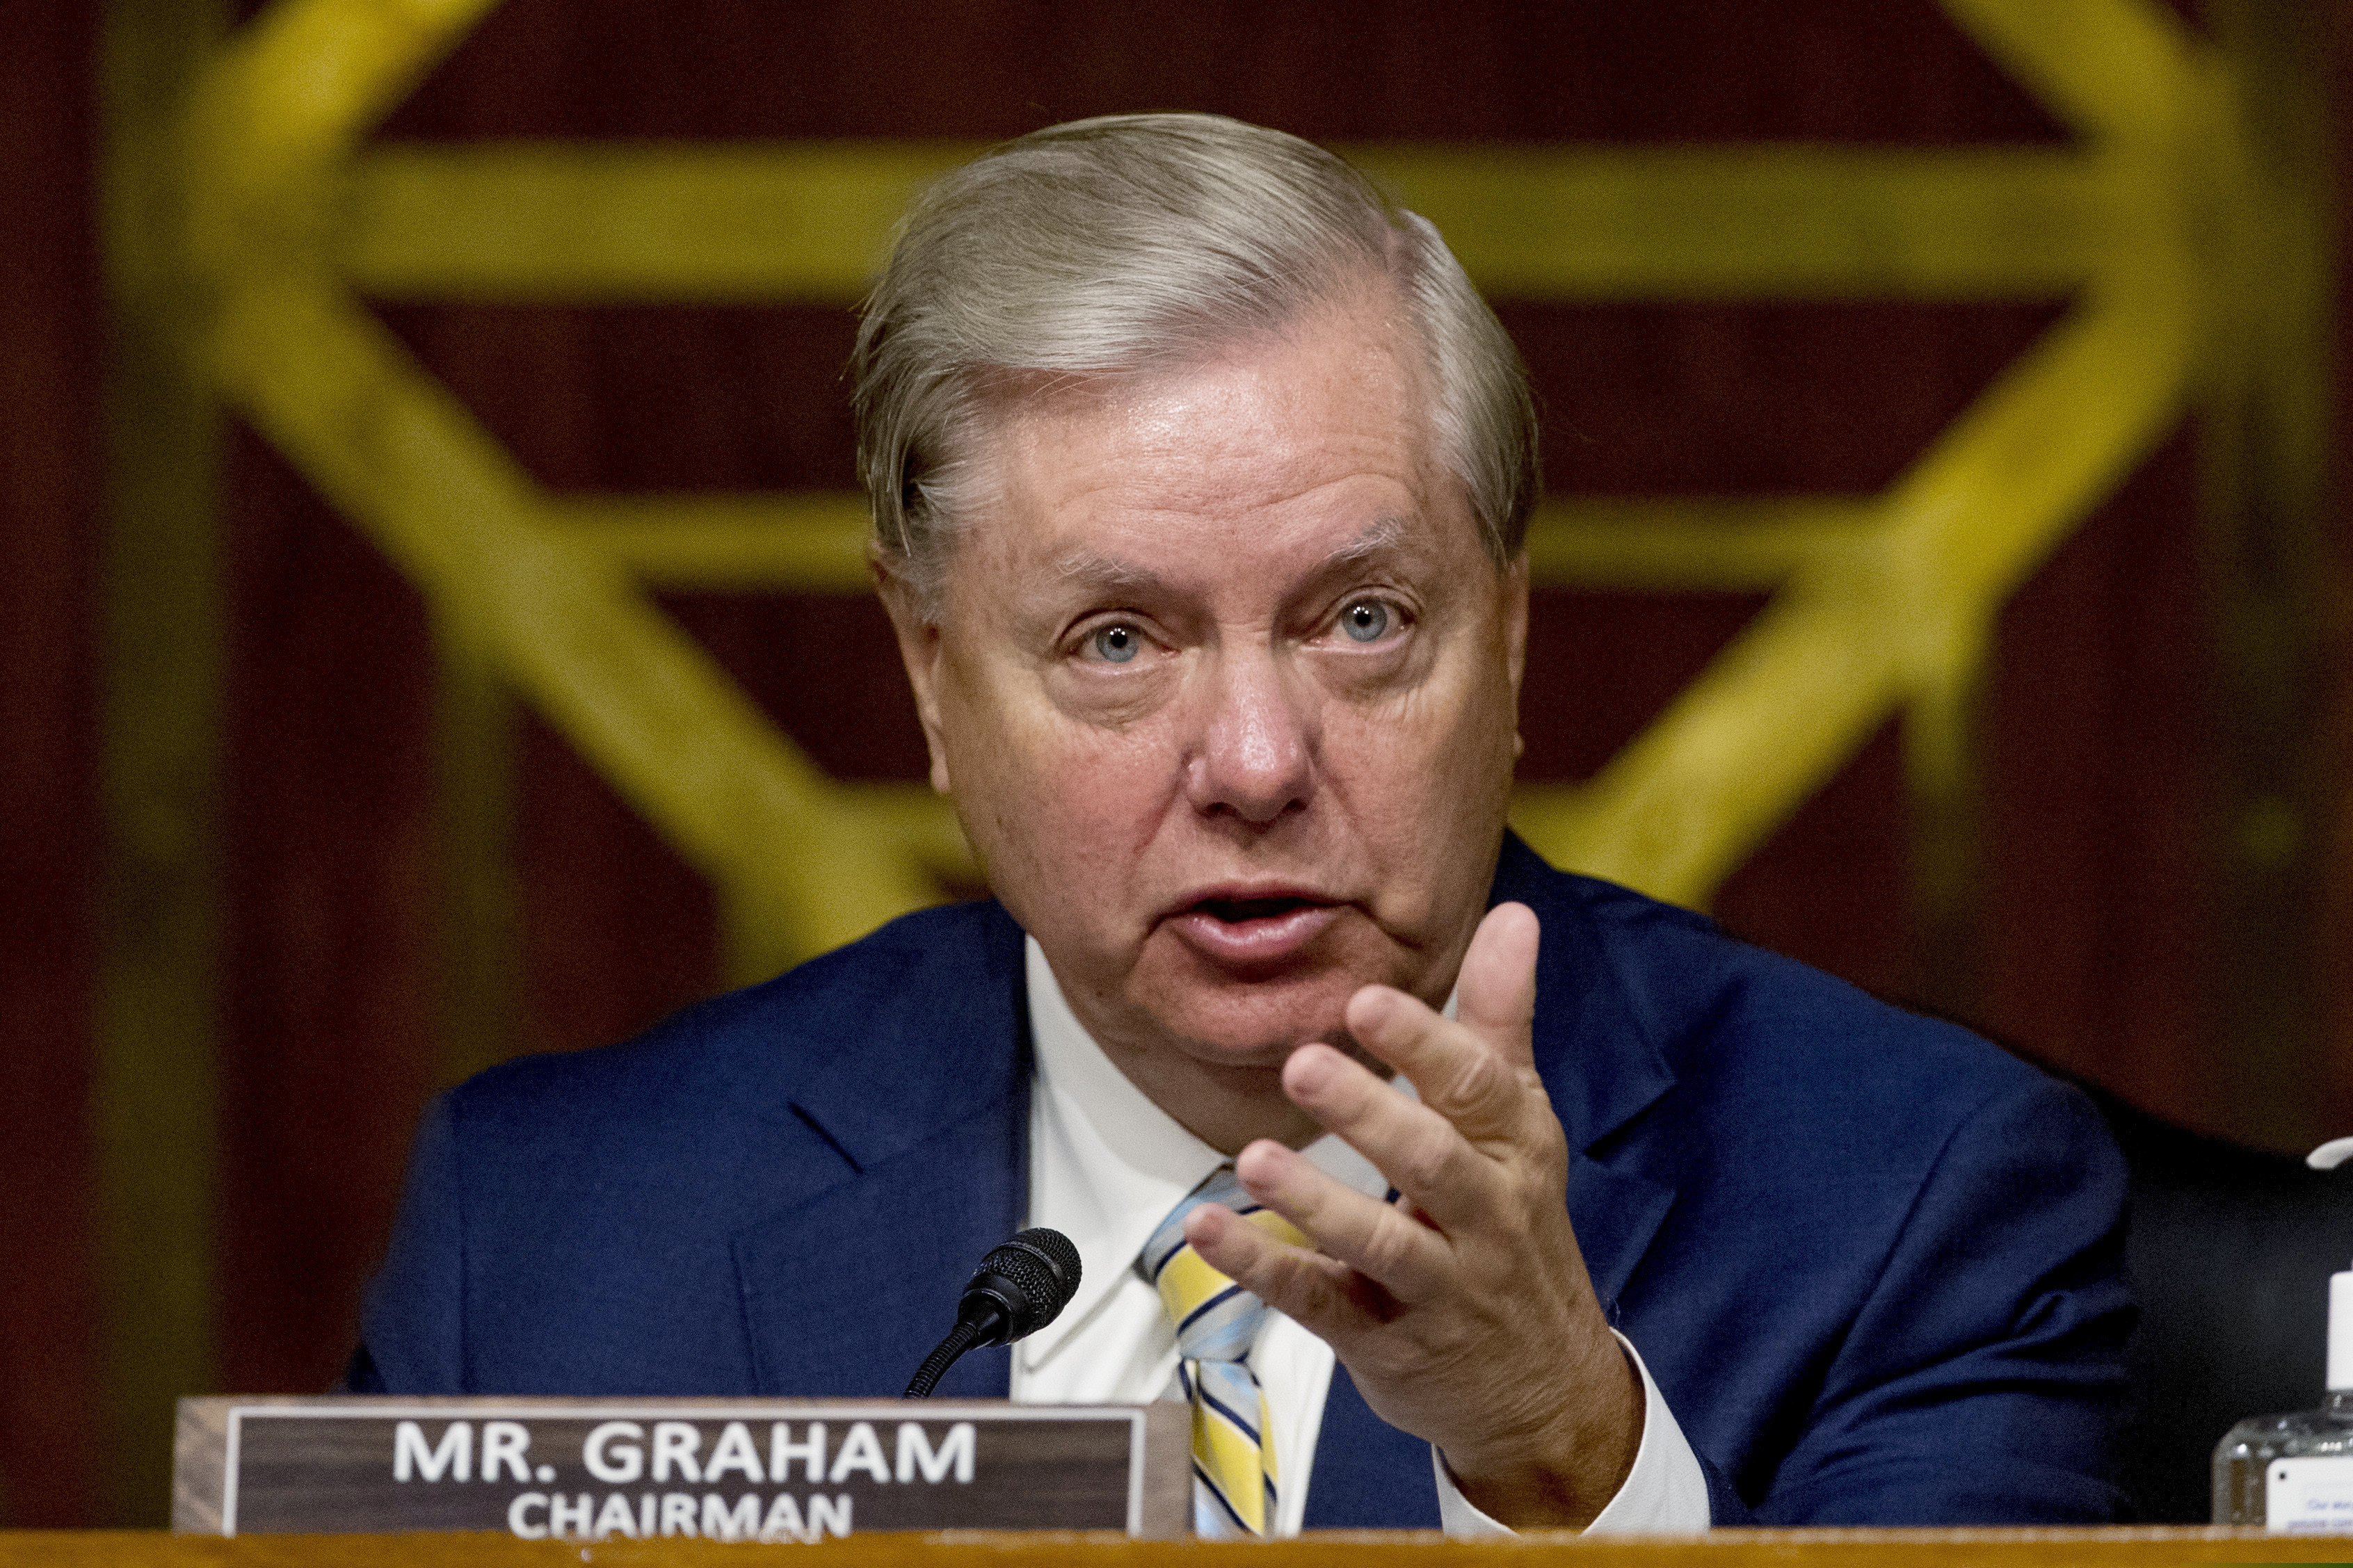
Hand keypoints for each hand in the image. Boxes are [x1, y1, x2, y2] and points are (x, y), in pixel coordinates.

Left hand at [1184, 902, 1640, 1527]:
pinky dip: (1264, 1269)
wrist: (1546, 1386)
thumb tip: (1513, 913)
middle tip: (1302, 1063)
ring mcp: (1438, 1285)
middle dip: (1368, 1113)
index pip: (1477, 1087)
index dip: (1424, 1042)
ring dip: (1316, 1201)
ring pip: (1381, 1242)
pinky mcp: (1387, 1340)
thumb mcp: (1521, 1122)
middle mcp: (1484, 1216)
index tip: (1366, 999)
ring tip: (1256, 1160)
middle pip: (1430, 1160)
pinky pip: (1324, 1303)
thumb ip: (1501, 1018)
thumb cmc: (1516, 1229)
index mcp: (1515, 1149)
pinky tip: (1208, 1232)